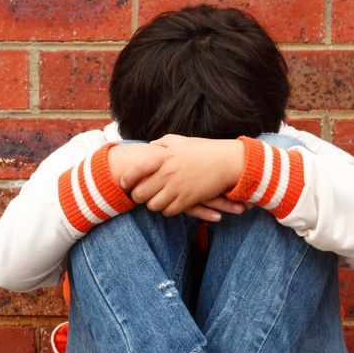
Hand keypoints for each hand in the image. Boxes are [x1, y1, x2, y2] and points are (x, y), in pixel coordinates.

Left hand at [128, 134, 244, 216]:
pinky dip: (167, 210)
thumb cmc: (205, 150)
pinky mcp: (188, 199)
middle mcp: (167, 173)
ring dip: (152, 204)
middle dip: (138, 196)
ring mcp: (177, 187)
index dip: (126, 179)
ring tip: (155, 200)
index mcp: (163, 157)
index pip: (135, 170)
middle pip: (140, 193)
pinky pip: (168, 211)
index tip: (124, 183)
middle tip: (140, 195)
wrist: (229, 162)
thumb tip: (150, 145)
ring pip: (153, 205)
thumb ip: (163, 142)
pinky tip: (170, 205)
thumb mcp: (182, 141)